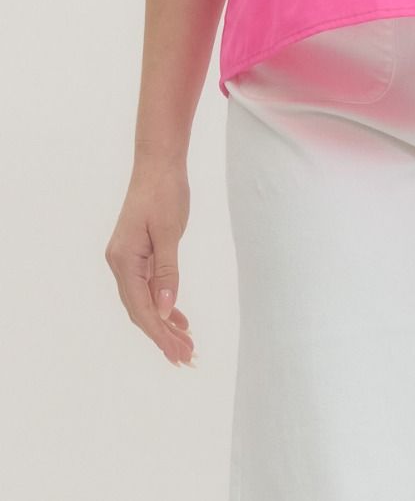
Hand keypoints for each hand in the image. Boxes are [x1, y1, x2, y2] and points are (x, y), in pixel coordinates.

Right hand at [104, 160, 196, 366]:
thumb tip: (165, 309)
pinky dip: (163, 304)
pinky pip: (148, 287)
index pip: (141, 307)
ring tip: (186, 345)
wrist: (158, 163)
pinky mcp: (138, 254)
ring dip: (164, 324)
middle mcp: (120, 263)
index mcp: (123, 260)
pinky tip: (177, 319)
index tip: (178, 353)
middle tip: (187, 358)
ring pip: (144, 301)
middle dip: (162, 336)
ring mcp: (127, 260)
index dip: (159, 333)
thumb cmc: (164, 192)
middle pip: (141, 310)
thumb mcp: (168, 232)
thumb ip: (167, 271)